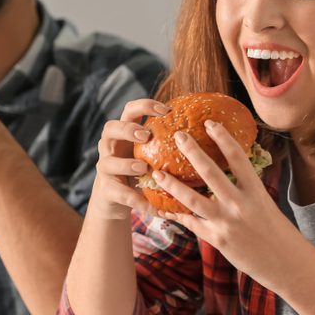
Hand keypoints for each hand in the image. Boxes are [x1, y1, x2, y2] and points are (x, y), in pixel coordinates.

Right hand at [89, 99, 168, 220]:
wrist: (115, 199)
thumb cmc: (139, 170)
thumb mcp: (150, 153)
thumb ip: (165, 142)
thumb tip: (209, 132)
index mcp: (124, 133)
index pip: (129, 110)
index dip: (145, 105)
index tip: (166, 110)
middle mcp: (110, 146)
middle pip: (109, 128)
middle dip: (127, 130)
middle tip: (146, 135)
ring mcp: (105, 168)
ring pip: (108, 162)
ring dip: (127, 164)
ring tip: (143, 168)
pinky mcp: (107, 190)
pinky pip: (120, 194)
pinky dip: (137, 200)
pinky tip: (155, 208)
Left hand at [152, 121, 298, 281]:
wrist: (285, 263)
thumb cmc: (276, 230)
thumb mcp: (264, 202)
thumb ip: (245, 187)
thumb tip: (229, 169)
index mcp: (255, 190)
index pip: (237, 157)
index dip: (222, 138)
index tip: (209, 123)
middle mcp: (239, 204)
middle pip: (210, 172)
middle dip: (192, 152)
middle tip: (178, 136)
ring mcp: (226, 222)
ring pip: (193, 199)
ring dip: (172, 185)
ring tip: (158, 173)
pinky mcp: (216, 239)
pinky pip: (191, 223)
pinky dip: (177, 214)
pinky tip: (163, 208)